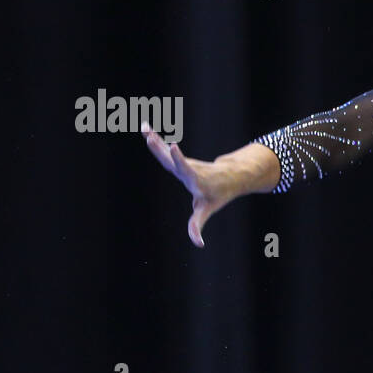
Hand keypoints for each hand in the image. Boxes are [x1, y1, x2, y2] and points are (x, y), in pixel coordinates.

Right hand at [141, 121, 234, 247]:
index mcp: (195, 179)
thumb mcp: (206, 210)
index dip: (180, 159)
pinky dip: (154, 140)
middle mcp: (188, 169)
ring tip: (144, 128)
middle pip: (172, 159)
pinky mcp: (178, 159)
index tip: (174, 146)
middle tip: (151, 138)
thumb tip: (198, 244)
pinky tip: (145, 129)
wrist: (228, 176)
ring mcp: (183, 163)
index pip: (186, 169)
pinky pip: (164, 149)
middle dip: (161, 149)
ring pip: (167, 152)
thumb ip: (197, 225)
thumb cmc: (217, 195)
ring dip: (155, 141)